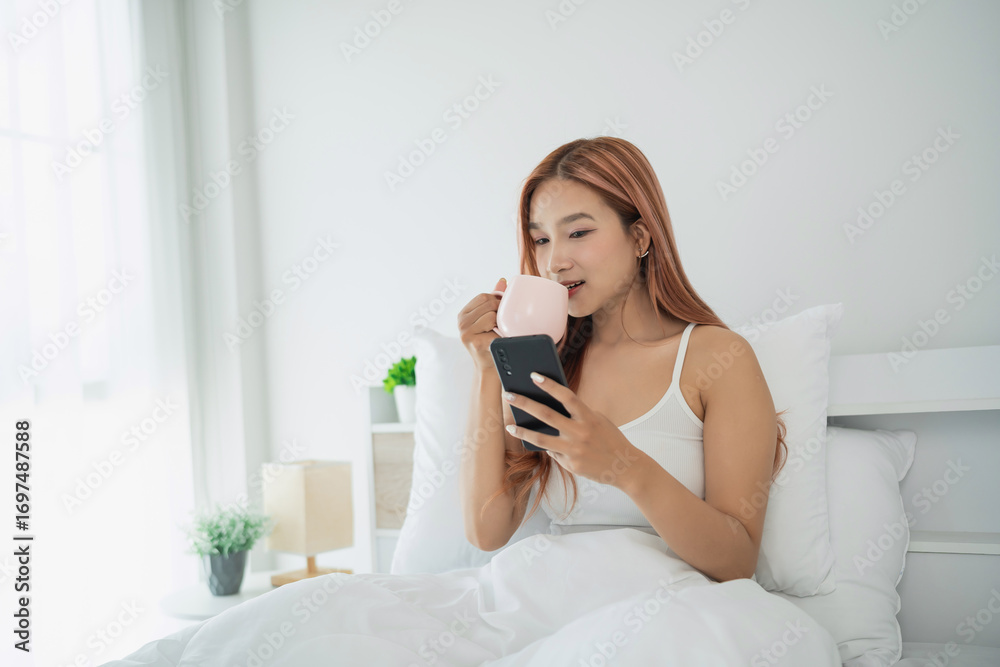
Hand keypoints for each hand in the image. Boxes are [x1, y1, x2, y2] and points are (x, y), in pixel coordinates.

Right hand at [458, 277, 505, 371]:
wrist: (491, 367)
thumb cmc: (491, 341)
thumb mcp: (490, 318)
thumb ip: (494, 300)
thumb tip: (503, 280)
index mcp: (463, 314)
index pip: (483, 296)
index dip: (497, 301)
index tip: (501, 312)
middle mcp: (461, 322)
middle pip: (488, 303)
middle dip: (499, 311)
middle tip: (501, 324)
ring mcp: (465, 331)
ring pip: (492, 314)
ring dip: (500, 322)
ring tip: (498, 332)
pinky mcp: (473, 341)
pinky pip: (493, 326)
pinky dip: (500, 331)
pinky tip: (498, 338)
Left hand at [502, 372, 645, 489]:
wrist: (625, 467)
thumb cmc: (610, 439)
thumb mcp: (598, 420)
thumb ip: (578, 415)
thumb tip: (552, 410)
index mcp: (588, 417)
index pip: (566, 396)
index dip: (549, 385)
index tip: (533, 375)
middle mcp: (580, 432)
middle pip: (546, 415)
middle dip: (525, 403)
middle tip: (508, 394)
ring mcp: (574, 450)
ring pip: (541, 439)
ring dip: (522, 432)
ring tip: (509, 426)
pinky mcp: (571, 465)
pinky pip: (553, 453)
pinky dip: (549, 448)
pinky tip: (546, 445)